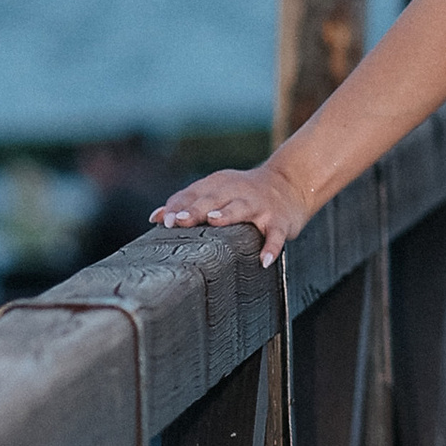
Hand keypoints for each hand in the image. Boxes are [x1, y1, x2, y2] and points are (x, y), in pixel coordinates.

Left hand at [152, 157, 311, 269]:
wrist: (290, 184)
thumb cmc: (244, 193)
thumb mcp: (217, 191)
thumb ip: (187, 202)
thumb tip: (155, 217)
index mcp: (219, 185)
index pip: (194, 193)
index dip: (178, 206)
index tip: (163, 221)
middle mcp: (237, 192)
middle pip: (213, 199)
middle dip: (196, 209)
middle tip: (180, 221)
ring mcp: (259, 206)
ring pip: (242, 209)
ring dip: (228, 214)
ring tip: (215, 222)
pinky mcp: (279, 221)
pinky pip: (275, 235)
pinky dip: (271, 247)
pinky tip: (264, 260)